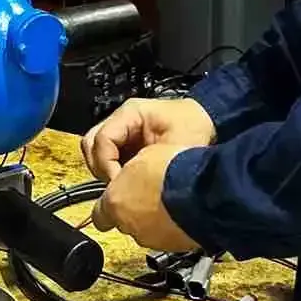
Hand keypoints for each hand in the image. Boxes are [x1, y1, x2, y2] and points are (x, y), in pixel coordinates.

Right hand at [81, 96, 215, 183]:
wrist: (209, 121)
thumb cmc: (195, 127)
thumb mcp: (177, 145)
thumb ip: (152, 163)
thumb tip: (129, 186)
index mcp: (130, 113)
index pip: (102, 139)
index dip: (106, 165)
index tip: (120, 185)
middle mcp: (121, 120)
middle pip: (90, 144)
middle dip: (101, 168)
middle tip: (119, 186)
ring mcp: (122, 131)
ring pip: (95, 151)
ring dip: (104, 170)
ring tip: (124, 185)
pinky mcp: (126, 143)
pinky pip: (108, 157)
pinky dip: (113, 171)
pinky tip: (129, 182)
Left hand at [92, 143, 199, 250]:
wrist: (204, 190)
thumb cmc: (176, 169)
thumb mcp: (144, 156)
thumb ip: (131, 173)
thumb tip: (132, 174)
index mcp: (116, 202)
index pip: (99, 215)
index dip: (108, 207)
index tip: (114, 201)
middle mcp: (129, 225)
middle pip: (124, 222)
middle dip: (134, 211)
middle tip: (149, 193)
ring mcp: (151, 238)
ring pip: (145, 231)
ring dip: (153, 220)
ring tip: (169, 202)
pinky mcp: (173, 246)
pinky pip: (167, 237)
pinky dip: (171, 227)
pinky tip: (181, 213)